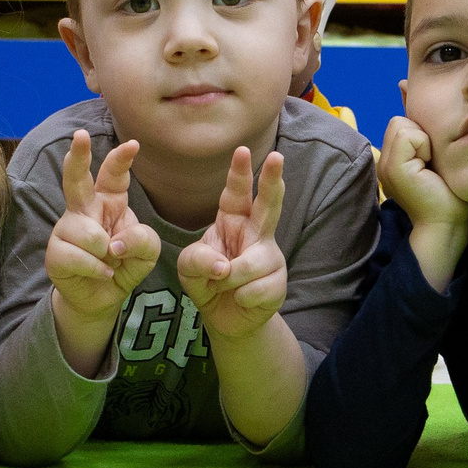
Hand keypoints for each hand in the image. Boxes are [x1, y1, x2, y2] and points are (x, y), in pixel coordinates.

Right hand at [46, 131, 161, 328]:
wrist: (102, 298)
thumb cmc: (123, 265)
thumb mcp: (147, 252)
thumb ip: (142, 240)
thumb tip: (113, 242)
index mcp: (109, 201)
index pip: (114, 175)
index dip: (122, 159)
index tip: (133, 144)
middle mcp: (85, 209)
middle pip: (77, 179)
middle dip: (78, 157)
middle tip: (80, 135)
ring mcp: (66, 228)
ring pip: (87, 232)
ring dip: (104, 251)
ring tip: (107, 262)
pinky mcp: (55, 252)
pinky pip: (78, 256)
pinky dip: (96, 269)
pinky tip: (100, 273)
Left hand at [177, 147, 288, 339]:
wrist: (226, 318)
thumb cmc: (207, 281)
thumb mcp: (188, 267)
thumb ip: (197, 259)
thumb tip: (224, 267)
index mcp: (233, 220)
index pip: (236, 192)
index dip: (239, 172)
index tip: (241, 150)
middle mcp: (257, 232)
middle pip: (268, 204)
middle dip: (272, 180)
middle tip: (276, 156)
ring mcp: (271, 256)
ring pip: (249, 264)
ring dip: (228, 280)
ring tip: (224, 287)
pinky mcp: (279, 282)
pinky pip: (253, 289)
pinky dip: (239, 298)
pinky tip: (241, 299)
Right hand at [378, 116, 465, 228]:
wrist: (447, 224)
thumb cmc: (448, 194)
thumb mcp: (432, 159)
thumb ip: (421, 138)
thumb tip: (419, 107)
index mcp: (391, 160)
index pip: (400, 123)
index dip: (421, 134)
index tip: (431, 160)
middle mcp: (383, 162)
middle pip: (398, 121)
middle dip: (420, 134)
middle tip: (431, 162)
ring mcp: (384, 166)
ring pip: (401, 125)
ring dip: (423, 140)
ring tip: (430, 166)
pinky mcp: (393, 169)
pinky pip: (407, 136)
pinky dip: (424, 146)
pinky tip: (429, 169)